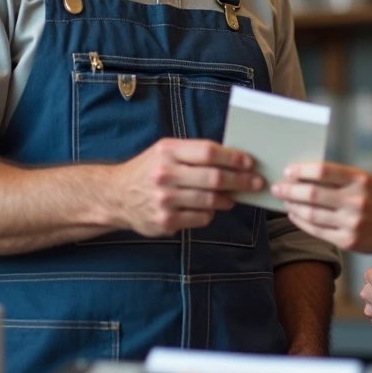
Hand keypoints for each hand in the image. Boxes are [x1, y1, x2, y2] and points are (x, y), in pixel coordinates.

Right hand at [110, 138, 261, 236]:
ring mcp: (164, 200)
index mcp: (167, 151)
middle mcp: (165, 174)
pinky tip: (208, 209)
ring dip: (227, 199)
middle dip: (241, 181)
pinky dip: (210, 213)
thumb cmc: (148, 170)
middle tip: (256, 183)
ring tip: (233, 196)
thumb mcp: (165, 151)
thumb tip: (234, 159)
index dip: (234, 158)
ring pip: (211, 200)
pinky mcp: (165, 221)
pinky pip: (201, 218)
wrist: (115, 196)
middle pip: (215, 178)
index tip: (250, 163)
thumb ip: (194, 153)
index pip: (209, 152)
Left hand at [270, 162, 371, 253]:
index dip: (301, 171)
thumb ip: (338, 177)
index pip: (322, 172)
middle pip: (312, 194)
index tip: (287, 171)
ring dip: (292, 207)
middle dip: (289, 190)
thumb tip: (301, 175)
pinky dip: (301, 221)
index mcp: (360, 179)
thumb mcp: (364, 180)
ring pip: (310, 214)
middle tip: (276, 188)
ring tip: (285, 202)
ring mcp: (352, 223)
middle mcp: (356, 200)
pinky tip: (295, 215)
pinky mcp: (348, 241)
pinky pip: (316, 231)